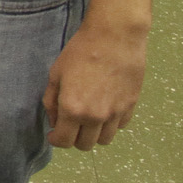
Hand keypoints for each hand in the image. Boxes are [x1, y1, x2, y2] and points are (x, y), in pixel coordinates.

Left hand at [43, 11, 147, 149]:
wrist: (115, 37)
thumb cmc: (81, 51)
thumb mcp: (56, 74)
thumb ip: (51, 101)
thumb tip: (54, 121)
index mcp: (73, 109)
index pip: (64, 142)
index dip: (56, 140)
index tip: (54, 134)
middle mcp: (95, 117)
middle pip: (85, 145)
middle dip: (74, 138)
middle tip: (70, 125)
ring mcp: (116, 113)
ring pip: (105, 140)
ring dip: (94, 134)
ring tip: (88, 119)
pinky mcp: (131, 106)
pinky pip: (120, 126)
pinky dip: (111, 123)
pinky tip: (105, 109)